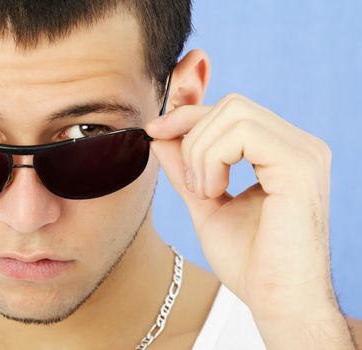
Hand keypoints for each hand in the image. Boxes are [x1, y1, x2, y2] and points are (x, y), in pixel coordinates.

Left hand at [146, 93, 335, 321]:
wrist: (275, 300)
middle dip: (192, 136)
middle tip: (193, 184)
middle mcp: (298, 146)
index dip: (187, 115)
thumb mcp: (205, 200)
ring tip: (206, 193)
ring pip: (233, 113)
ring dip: (201, 153)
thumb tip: (160, 135)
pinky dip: (214, 159)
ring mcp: (303, 153)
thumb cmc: (248, 260)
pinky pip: (242, 133)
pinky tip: (216, 192)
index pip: (231, 111)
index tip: (154, 131)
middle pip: (230, 105)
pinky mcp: (300, 166)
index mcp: (281, 152)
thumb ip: (185, 166)